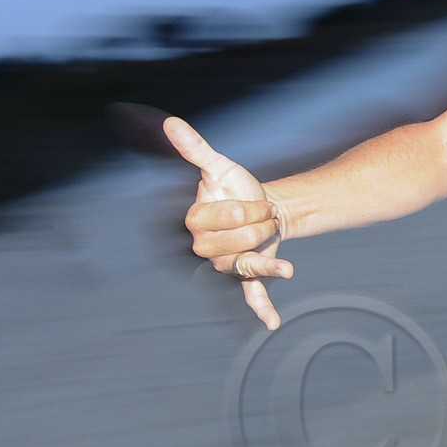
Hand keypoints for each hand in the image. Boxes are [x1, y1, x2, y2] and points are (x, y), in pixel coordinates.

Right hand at [164, 116, 291, 329]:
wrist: (263, 204)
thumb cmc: (235, 186)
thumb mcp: (219, 166)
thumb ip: (196, 149)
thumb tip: (171, 122)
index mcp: (194, 223)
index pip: (224, 219)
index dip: (245, 207)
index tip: (252, 199)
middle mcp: (205, 249)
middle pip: (238, 243)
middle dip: (259, 225)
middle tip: (263, 215)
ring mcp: (225, 266)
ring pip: (248, 266)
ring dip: (268, 253)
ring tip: (275, 241)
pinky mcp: (248, 277)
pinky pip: (251, 297)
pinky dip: (262, 310)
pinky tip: (272, 323)